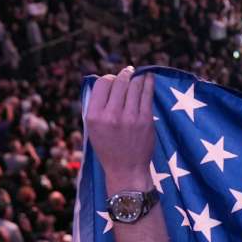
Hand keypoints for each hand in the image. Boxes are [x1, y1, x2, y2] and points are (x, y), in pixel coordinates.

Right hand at [85, 66, 154, 188]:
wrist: (126, 169)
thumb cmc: (109, 148)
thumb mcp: (93, 128)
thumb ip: (97, 106)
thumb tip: (106, 82)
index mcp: (94, 116)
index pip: (101, 84)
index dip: (108, 78)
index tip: (113, 79)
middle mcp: (111, 115)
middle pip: (119, 82)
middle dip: (124, 75)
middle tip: (128, 72)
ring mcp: (130, 117)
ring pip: (134, 85)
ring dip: (137, 77)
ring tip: (138, 74)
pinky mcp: (146, 120)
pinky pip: (147, 95)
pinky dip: (148, 83)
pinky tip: (148, 78)